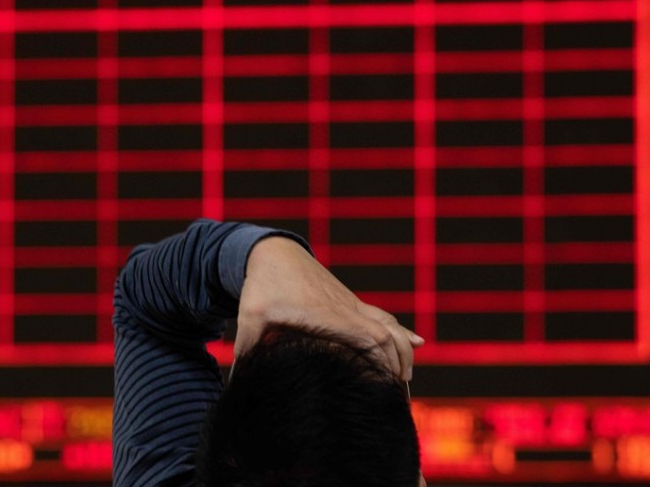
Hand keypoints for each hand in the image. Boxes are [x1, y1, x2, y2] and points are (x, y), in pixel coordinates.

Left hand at [235, 236, 423, 379]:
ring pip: (390, 326)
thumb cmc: (261, 286)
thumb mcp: (249, 319)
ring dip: (402, 351)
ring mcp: (351, 304)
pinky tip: (417, 342)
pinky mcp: (348, 301)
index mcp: (328, 316)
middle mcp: (347, 309)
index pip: (370, 339)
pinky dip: (400, 331)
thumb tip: (232, 387)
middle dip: (399, 366)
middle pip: (388, 337)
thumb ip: (245, 352)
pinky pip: (382, 316)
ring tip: (406, 379)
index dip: (385, 364)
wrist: (272, 251)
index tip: (390, 391)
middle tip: (400, 398)